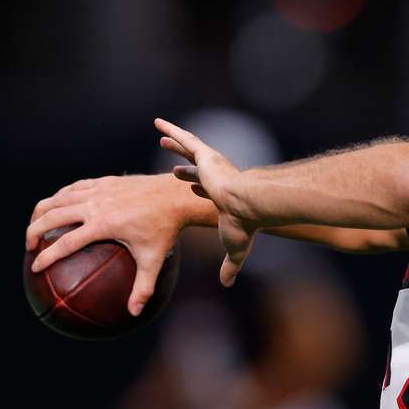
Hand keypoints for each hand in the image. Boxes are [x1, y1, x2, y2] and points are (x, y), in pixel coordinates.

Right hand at [25, 174, 186, 315]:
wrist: (175, 195)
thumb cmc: (165, 228)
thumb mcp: (154, 259)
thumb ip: (143, 287)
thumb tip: (135, 313)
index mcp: (104, 223)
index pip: (66, 242)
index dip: (47, 255)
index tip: (34, 267)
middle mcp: (97, 203)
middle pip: (53, 215)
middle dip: (34, 230)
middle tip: (28, 246)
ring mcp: (100, 189)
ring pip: (59, 197)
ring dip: (42, 211)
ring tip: (35, 226)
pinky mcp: (105, 181)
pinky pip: (74, 187)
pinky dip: (60, 197)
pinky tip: (58, 207)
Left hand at [155, 117, 257, 286]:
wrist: (250, 204)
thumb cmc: (244, 226)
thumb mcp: (233, 246)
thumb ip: (229, 264)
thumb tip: (227, 284)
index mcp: (221, 193)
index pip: (204, 188)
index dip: (194, 185)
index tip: (186, 185)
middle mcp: (216, 175)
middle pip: (195, 168)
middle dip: (184, 165)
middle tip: (173, 166)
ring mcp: (211, 163)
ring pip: (189, 149)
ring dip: (176, 142)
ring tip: (162, 136)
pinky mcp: (206, 155)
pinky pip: (185, 139)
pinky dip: (172, 130)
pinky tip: (159, 124)